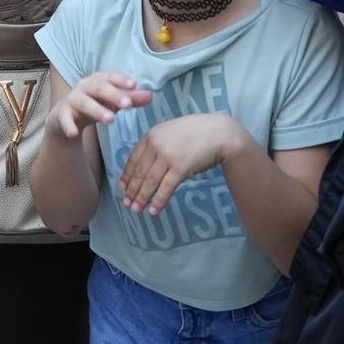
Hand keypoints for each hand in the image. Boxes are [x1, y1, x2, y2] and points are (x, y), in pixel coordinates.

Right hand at [48, 72, 153, 140]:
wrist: (64, 117)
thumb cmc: (93, 104)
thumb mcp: (111, 102)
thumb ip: (130, 99)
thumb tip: (150, 96)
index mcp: (97, 81)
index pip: (109, 76)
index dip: (120, 79)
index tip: (133, 85)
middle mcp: (83, 87)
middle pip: (98, 88)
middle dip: (113, 95)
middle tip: (127, 104)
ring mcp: (71, 100)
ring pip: (83, 102)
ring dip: (96, 110)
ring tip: (111, 119)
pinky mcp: (61, 115)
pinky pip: (64, 119)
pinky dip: (68, 126)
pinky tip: (74, 134)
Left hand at [119, 113, 247, 214]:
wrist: (220, 133)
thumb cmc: (197, 132)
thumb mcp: (171, 132)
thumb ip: (158, 145)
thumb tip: (146, 166)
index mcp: (152, 135)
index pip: (134, 159)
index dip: (127, 176)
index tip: (123, 188)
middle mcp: (157, 145)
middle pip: (140, 172)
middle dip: (132, 190)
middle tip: (127, 204)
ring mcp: (168, 156)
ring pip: (150, 182)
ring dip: (142, 198)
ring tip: (136, 209)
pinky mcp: (180, 167)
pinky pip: (166, 188)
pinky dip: (158, 201)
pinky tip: (154, 210)